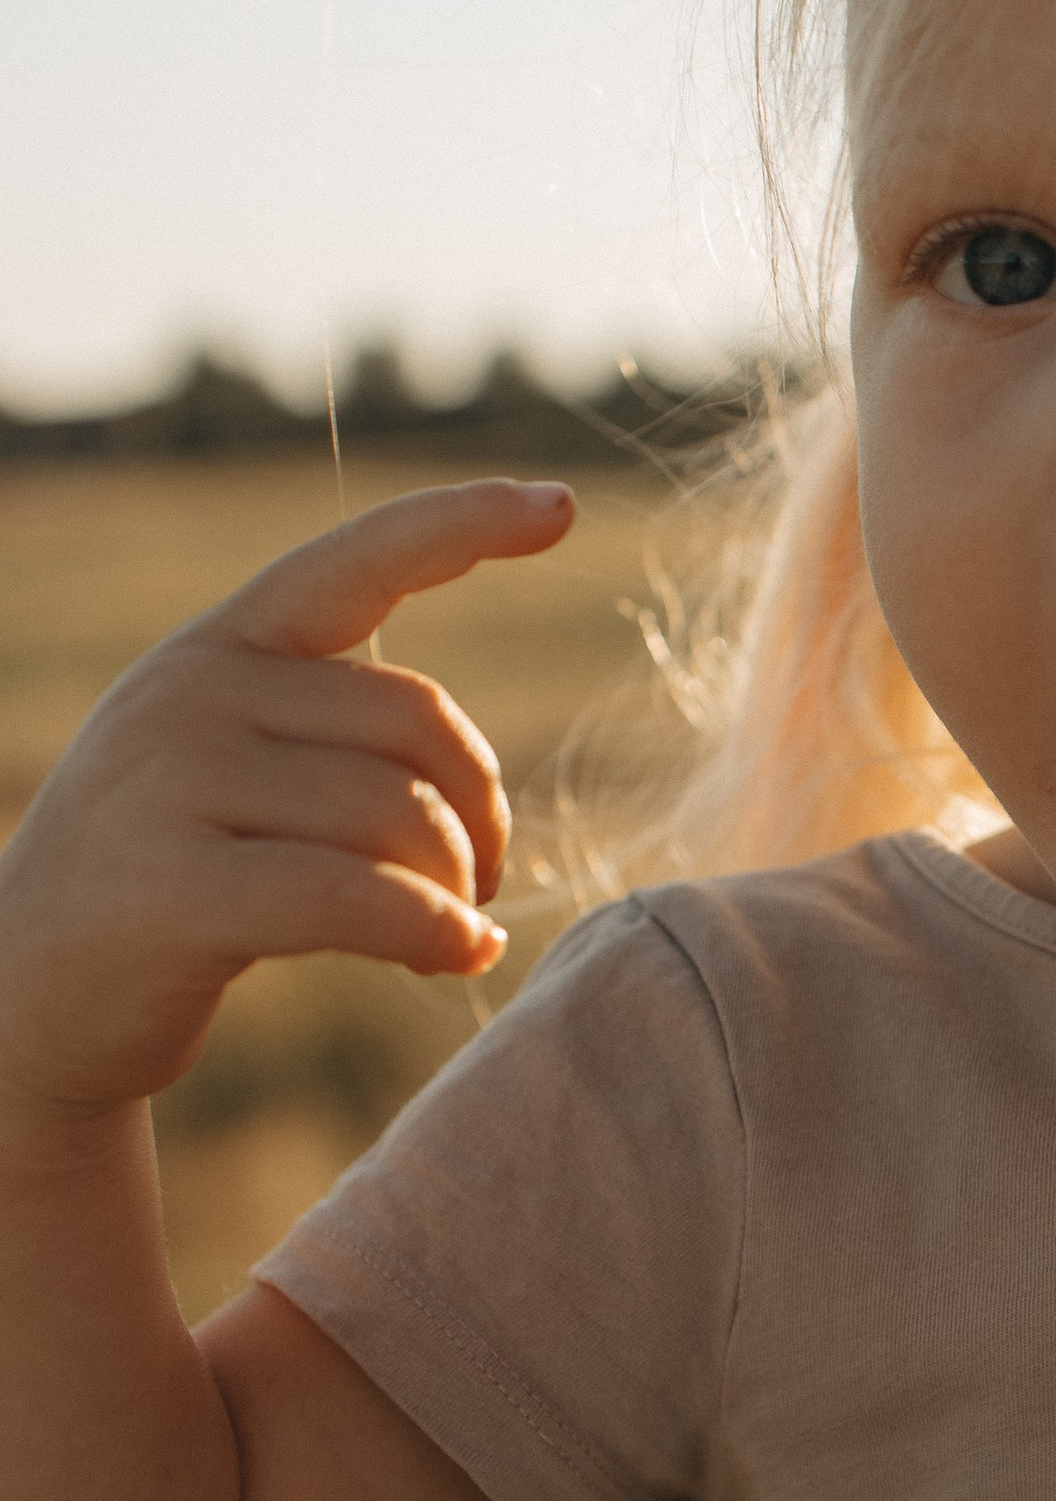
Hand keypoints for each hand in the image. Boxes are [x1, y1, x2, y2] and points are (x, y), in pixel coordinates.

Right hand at [0, 479, 576, 1129]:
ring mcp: (172, 784)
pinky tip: (456, 956)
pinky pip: (360, 898)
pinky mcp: (174, 891)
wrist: (27, 996)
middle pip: (418, 723)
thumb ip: (329, 734)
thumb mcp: (232, 768)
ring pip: (399, 815)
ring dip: (457, 886)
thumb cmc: (171, 880)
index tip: (558, 504)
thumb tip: (472, 783)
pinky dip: (433, 933)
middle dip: (480, 810)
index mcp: (222, 647)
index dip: (462, 525)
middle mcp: (192, 691)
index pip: (355, 559)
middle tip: (483, 881)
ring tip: (452, 927)